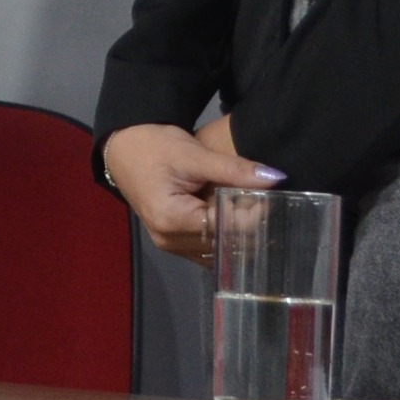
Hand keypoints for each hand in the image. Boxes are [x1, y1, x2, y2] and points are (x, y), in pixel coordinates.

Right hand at [101, 118, 284, 264]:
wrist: (123, 149)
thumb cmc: (153, 148)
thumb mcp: (194, 155)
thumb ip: (234, 170)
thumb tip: (275, 178)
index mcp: (172, 220)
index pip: (226, 228)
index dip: (254, 216)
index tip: (273, 199)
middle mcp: (171, 241)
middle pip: (225, 245)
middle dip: (251, 228)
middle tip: (271, 206)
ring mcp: (172, 246)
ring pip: (220, 252)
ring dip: (241, 236)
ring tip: (258, 212)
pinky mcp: (175, 243)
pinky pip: (209, 250)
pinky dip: (226, 238)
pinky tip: (238, 221)